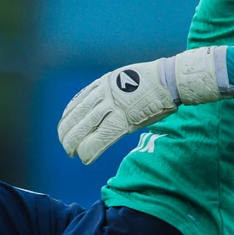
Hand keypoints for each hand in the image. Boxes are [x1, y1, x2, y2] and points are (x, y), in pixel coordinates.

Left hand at [57, 45, 231, 164]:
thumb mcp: (124, 78)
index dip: (68, 118)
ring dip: (75, 143)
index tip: (63, 127)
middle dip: (67, 133)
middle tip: (65, 145)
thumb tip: (101, 105)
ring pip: (85, 127)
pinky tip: (85, 156)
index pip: (77, 103)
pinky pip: (102, 136)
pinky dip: (91, 148)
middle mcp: (104, 94)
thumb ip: (110, 91)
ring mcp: (114, 107)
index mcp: (103, 84)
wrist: (170, 79)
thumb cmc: (152, 82)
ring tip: (71, 153)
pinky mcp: (125, 119)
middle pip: (77, 116)